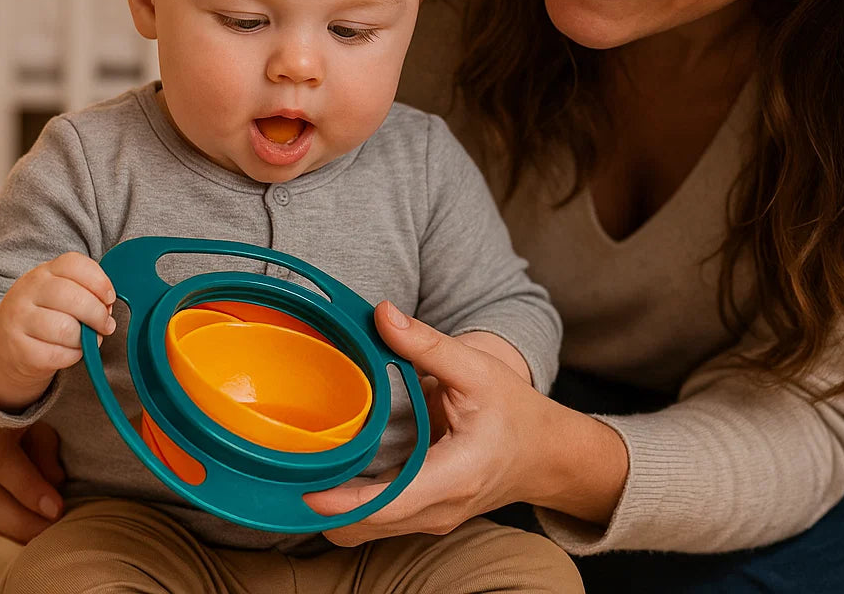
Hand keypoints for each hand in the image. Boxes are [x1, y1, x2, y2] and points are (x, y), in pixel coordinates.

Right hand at [0, 251, 115, 410]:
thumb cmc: (45, 314)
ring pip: (65, 328)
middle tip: (106, 324)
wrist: (5, 346)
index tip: (110, 297)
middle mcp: (27, 292)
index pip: (74, 264)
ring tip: (89, 339)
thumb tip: (108, 306)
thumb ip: (85, 291)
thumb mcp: (59, 292)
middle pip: (73, 297)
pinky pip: (57, 354)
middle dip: (98, 314)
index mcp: (43, 272)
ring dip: (85, 338)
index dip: (99, 281)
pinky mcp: (18, 350)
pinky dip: (73, 355)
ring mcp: (18, 320)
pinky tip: (72, 351)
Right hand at [0, 398, 64, 543]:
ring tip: (41, 536)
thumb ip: (46, 445)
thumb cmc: (28, 385)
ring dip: (7, 524)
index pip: (1, 462)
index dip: (29, 489)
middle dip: (18, 520)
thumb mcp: (42, 404)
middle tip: (51, 532)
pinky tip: (23, 527)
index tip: (58, 509)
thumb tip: (56, 483)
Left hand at [306, 302, 627, 545]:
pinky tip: (336, 470)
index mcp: (454, 475)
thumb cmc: (516, 412)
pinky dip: (353, 504)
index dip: (344, 502)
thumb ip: (426, 344)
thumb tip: (381, 313)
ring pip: (368, 530)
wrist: (549, 453)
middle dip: (327, 504)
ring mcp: (432, 520)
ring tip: (307, 464)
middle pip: (367, 526)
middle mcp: (439, 509)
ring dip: (337, 507)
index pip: (389, 502)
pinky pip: (380, 520)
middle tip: (294, 464)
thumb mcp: (476, 369)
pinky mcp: (426, 516)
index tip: (306, 490)